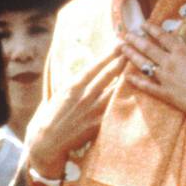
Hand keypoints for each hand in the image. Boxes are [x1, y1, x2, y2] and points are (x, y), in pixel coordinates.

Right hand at [24, 48, 122, 176]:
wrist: (48, 142)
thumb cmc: (52, 116)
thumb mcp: (61, 94)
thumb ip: (77, 83)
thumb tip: (91, 72)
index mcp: (73, 86)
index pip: (96, 66)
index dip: (110, 54)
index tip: (120, 43)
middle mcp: (85, 96)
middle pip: (109, 75)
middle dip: (122, 60)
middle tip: (134, 50)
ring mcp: (93, 111)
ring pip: (115, 91)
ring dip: (127, 78)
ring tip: (138, 69)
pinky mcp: (98, 125)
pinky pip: (114, 109)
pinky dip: (123, 100)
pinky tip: (134, 93)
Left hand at [121, 22, 185, 125]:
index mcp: (181, 51)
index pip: (163, 37)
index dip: (152, 29)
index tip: (142, 25)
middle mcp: (169, 62)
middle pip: (149, 49)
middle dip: (136, 40)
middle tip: (125, 34)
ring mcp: (164, 78)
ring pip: (144, 64)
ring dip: (132, 55)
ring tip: (122, 48)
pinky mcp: (164, 93)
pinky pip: (147, 86)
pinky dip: (137, 81)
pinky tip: (127, 76)